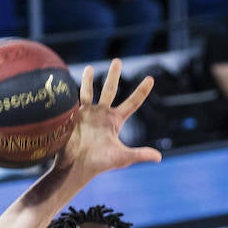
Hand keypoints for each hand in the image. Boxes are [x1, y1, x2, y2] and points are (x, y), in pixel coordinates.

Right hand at [54, 59, 160, 178]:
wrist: (76, 167)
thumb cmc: (100, 164)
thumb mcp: (122, 157)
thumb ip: (140, 154)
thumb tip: (159, 158)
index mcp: (116, 121)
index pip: (133, 102)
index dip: (142, 91)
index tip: (150, 78)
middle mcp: (102, 115)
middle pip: (110, 90)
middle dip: (114, 75)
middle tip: (117, 60)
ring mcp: (88, 114)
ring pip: (89, 91)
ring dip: (89, 79)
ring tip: (90, 67)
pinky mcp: (73, 116)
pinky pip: (74, 99)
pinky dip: (73, 89)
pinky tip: (68, 79)